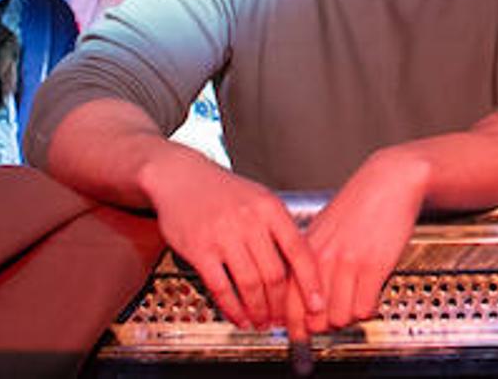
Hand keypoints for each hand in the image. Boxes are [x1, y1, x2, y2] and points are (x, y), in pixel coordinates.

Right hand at [140, 149, 323, 334]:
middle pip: (275, 274)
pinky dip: (233, 308)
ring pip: (249, 284)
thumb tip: (302, 267)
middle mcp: (249, 221)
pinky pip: (221, 287)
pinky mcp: (200, 249)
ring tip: (263, 322)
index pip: (300, 251)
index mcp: (270, 208)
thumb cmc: (223, 191)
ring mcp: (223, 235)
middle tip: (284, 320)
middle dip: (281, 305)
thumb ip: (279, 229)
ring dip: (258, 310)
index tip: (317, 305)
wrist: (180, 176)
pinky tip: (239, 318)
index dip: (311, 283)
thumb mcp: (259, 199)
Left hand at [302, 147, 426, 332]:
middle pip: (313, 318)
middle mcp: (323, 259)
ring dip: (348, 319)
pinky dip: (368, 310)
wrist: (390, 181)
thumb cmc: (360, 204)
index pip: (288, 302)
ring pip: (339, 318)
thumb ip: (312, 259)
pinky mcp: (374, 266)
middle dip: (323, 326)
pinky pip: (365, 309)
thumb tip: (301, 293)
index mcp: (306, 251)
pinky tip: (371, 297)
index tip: (301, 335)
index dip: (294, 326)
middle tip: (332, 320)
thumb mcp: (324, 229)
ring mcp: (348, 264)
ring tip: (355, 305)